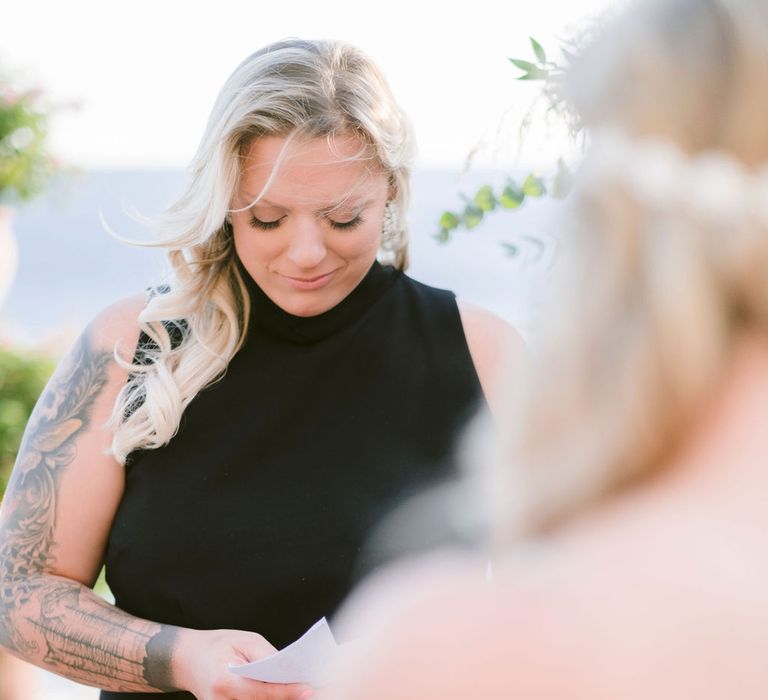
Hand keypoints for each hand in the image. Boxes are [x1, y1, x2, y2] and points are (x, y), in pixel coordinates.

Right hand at [174, 628, 313, 699]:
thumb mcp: (243, 640)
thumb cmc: (216, 646)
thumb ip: (265, 655)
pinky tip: (277, 691)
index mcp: (225, 681)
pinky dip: (265, 699)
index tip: (307, 689)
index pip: (263, 691)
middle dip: (284, 696)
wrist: (187, 659)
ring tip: (294, 688)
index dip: (287, 691)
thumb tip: (288, 668)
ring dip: (276, 698)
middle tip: (305, 689)